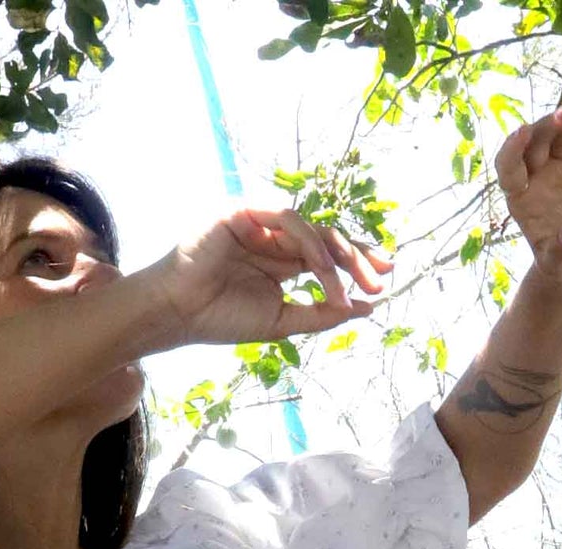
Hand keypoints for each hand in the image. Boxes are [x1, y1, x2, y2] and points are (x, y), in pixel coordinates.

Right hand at [146, 208, 391, 347]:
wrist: (180, 313)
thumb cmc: (222, 319)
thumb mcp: (282, 322)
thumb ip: (322, 313)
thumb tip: (367, 308)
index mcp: (283, 264)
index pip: (328, 257)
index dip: (357, 265)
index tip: (382, 282)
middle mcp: (276, 241)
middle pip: (328, 239)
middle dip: (357, 258)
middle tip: (378, 279)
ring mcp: (261, 224)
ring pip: (312, 229)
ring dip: (336, 256)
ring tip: (348, 284)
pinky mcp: (245, 213)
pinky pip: (288, 219)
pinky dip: (310, 242)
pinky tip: (322, 268)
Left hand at [496, 107, 561, 286]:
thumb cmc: (560, 260)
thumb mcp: (558, 264)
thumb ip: (559, 253)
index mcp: (520, 194)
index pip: (509, 165)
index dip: (513, 148)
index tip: (522, 132)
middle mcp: (537, 170)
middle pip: (540, 138)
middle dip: (552, 125)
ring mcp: (561, 160)